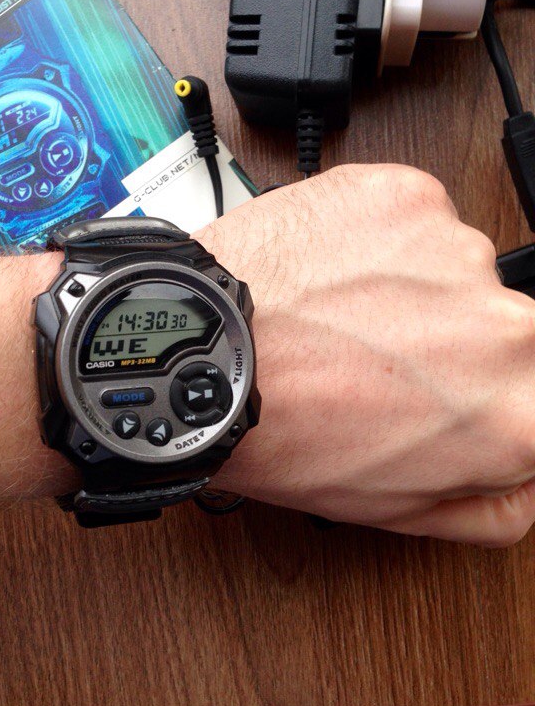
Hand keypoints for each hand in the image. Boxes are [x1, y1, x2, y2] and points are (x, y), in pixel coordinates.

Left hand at [200, 164, 534, 545]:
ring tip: (341, 318)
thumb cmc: (281, 433)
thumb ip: (492, 504)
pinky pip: (412, 222)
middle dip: (456, 346)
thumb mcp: (395, 509)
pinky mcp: (408, 196)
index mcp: (519, 412)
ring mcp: (458, 250)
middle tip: (384, 361)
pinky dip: (378, 244)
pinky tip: (330, 276)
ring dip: (413, 292)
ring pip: (456, 271)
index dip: (496, 399)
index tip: (457, 394)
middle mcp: (509, 324)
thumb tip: (524, 481)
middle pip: (505, 330)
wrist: (203, 355)